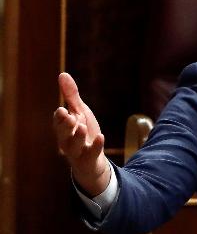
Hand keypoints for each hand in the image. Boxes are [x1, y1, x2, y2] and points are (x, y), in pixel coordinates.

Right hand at [52, 72, 110, 196]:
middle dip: (65, 125)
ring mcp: (77, 151)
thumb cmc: (83, 132)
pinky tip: (101, 136)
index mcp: (63, 128)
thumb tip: (63, 74)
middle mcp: (67, 140)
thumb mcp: (79, 112)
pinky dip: (95, 146)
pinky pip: (91, 154)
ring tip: (81, 126)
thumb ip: (71, 95)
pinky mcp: (89, 159)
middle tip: (68, 116)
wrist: (92, 159)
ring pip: (73, 146)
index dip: (60, 117)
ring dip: (77, 136)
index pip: (58, 122)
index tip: (63, 109)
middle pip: (63, 134)